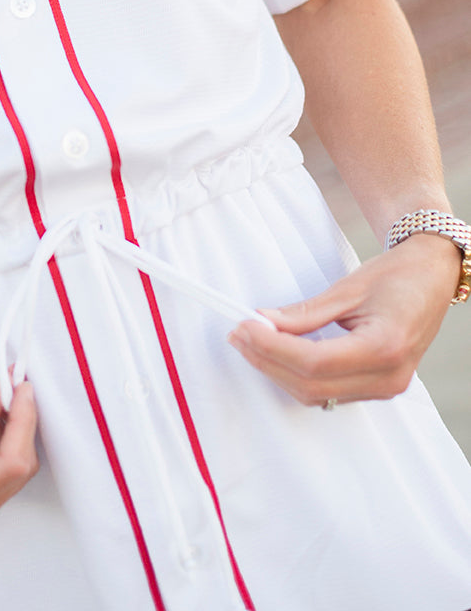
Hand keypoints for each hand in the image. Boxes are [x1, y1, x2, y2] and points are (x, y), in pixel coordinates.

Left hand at [227, 234, 460, 406]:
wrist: (431, 276)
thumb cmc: (395, 275)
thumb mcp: (347, 288)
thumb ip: (304, 312)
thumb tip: (262, 322)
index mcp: (384, 348)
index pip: (313, 362)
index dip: (272, 348)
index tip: (244, 327)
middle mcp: (387, 377)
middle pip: (311, 384)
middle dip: (268, 361)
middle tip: (239, 334)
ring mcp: (385, 388)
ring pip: (316, 394)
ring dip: (278, 371)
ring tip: (251, 341)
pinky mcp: (377, 387)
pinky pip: (328, 391)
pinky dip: (298, 375)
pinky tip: (278, 353)